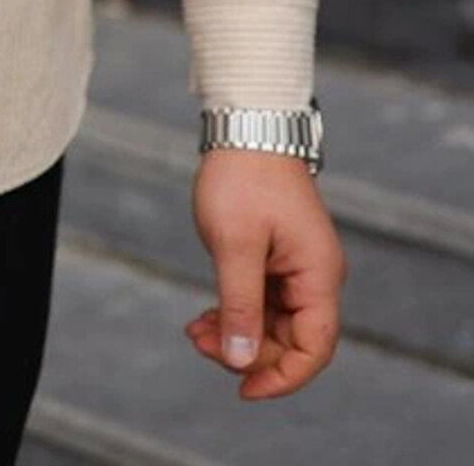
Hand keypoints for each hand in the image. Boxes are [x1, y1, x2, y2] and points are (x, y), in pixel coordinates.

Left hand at [187, 150, 346, 398]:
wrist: (245, 124)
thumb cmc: (243, 177)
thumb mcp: (235, 246)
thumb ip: (239, 305)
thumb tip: (241, 359)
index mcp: (317, 274)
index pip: (313, 347)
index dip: (282, 377)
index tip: (243, 389)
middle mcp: (314, 274)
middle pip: (290, 339)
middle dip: (247, 351)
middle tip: (199, 343)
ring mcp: (296, 265)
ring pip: (272, 321)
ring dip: (236, 333)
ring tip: (194, 331)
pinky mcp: (276, 256)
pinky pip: (261, 300)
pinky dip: (235, 311)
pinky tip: (204, 317)